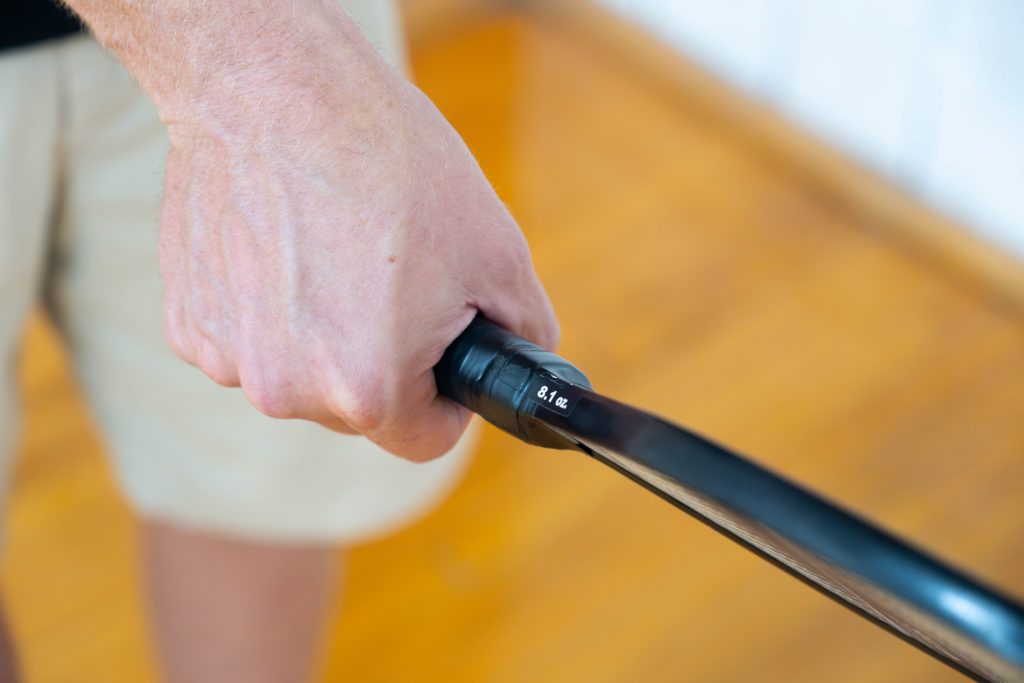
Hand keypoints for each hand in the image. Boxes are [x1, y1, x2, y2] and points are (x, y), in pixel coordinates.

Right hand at [155, 7, 558, 460]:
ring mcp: (228, 360)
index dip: (447, 402)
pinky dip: (270, 310)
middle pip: (360, 408)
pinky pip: (251, 342)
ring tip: (332, 251)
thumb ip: (523, 328)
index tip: (444, 358)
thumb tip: (528, 357)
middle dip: (385, 359)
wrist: (276, 89)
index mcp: (369, 389)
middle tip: (389, 280)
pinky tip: (280, 247)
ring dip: (322, 333)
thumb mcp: (496, 251)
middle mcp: (289, 392)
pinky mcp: (188, 323)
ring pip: (303, 374)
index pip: (426, 440)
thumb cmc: (391, 165)